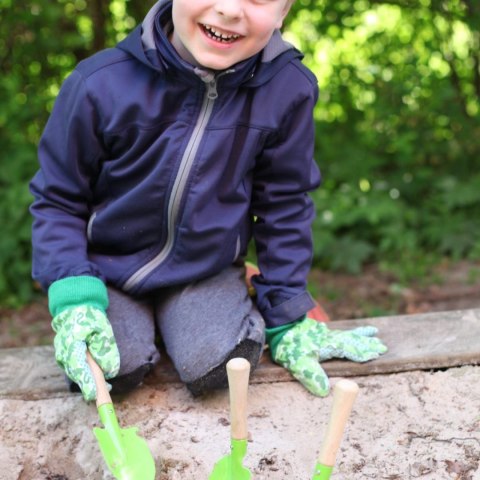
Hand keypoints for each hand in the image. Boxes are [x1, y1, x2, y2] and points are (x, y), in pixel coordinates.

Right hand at [52, 305, 119, 400]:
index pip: (78, 368)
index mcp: (71, 344)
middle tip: (107, 393)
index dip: (86, 383)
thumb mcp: (103, 330)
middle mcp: (63, 353)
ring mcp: (62, 356)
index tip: (93, 396)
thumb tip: (110, 371)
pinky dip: (87, 375)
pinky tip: (98, 379)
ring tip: (106, 388)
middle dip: (91, 386)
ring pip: (77, 373)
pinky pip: (77, 369)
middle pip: (77, 375)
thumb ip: (106, 350)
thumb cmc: (91, 318)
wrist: (76, 308)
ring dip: (90, 380)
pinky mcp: (66, 358)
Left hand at [272, 318, 386, 396]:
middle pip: (352, 340)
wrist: (279, 323)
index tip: (377, 353)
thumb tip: (325, 392)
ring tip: (373, 331)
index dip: (363, 352)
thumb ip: (312, 376)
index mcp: (329, 346)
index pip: (350, 350)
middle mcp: (329, 338)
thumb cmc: (289, 344)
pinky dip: (346, 332)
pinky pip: (337, 332)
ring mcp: (324, 333)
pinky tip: (346, 333)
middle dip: (367, 343)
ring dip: (360, 335)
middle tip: (382, 345)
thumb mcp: (299, 363)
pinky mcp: (317, 331)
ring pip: (346, 334)